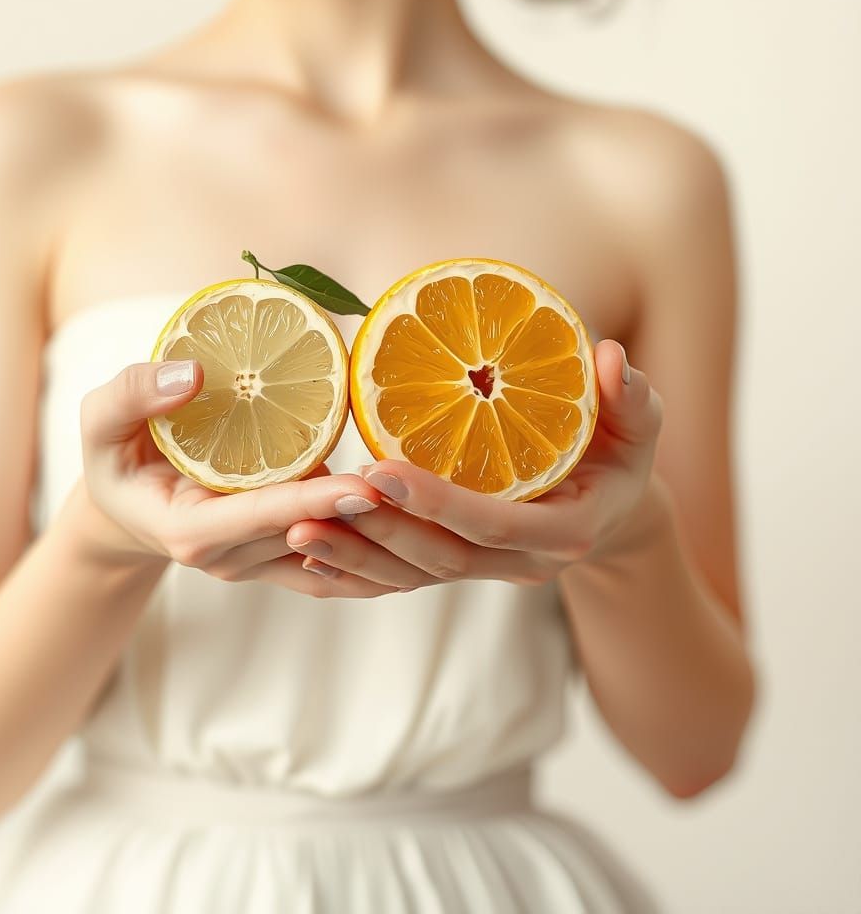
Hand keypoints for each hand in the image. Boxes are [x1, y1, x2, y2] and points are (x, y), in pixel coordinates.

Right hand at [76, 359, 394, 597]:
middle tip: (423, 489)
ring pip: (331, 557)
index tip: (364, 487)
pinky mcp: (279, 558)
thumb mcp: (99, 420)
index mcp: (190, 531)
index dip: (313, 504)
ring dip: (382, 537)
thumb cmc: (114, 458)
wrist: (125, 506)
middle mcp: (230, 559)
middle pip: (310, 540)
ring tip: (435, 504)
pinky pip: (333, 562)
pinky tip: (417, 520)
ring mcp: (258, 565)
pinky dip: (373, 547)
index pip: (262, 518)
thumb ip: (133, 394)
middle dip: (366, 519)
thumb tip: (192, 373)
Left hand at [284, 341, 662, 586]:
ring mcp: (490, 569)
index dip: (439, 503)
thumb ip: (629, 398)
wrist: (613, 502)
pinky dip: (359, 571)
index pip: (495, 524)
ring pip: (416, 575)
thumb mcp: (639, 423)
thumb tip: (610, 358)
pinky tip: (310, 556)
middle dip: (380, 533)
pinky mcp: (462, 564)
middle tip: (318, 503)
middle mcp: (524, 561)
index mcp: (565, 529)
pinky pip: (406, 577)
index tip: (381, 469)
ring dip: (356, 557)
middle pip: (442, 558)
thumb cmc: (623, 451)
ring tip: (297, 530)